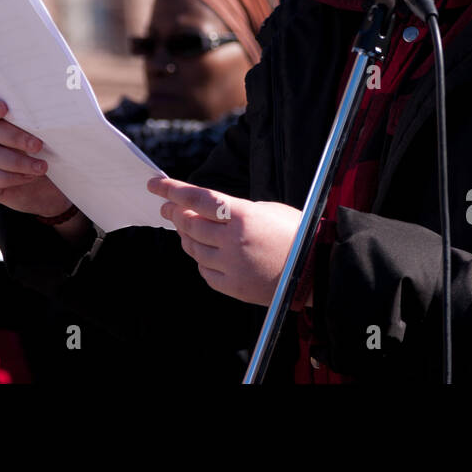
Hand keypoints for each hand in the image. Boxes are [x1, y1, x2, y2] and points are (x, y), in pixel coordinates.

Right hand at [0, 96, 72, 217]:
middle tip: (38, 145)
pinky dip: (12, 177)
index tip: (5, 109)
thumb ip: (45, 123)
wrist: (49, 188)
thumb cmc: (49, 154)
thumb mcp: (51, 137)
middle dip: (16, 137)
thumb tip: (61, 112)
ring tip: (42, 167)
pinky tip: (29, 177)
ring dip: (18, 161)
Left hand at [149, 177, 308, 307]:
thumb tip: (205, 209)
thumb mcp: (267, 209)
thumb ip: (234, 209)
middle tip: (166, 207)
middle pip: (190, 224)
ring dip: (184, 235)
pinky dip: (200, 258)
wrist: (317, 270)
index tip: (154, 184)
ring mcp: (232, 266)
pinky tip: (201, 250)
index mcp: (243, 216)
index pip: (197, 198)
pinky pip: (205, 270)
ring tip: (183, 226)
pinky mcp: (233, 287)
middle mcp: (233, 241)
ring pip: (193, 248)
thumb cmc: (295, 233)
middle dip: (174, 212)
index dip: (172, 190)